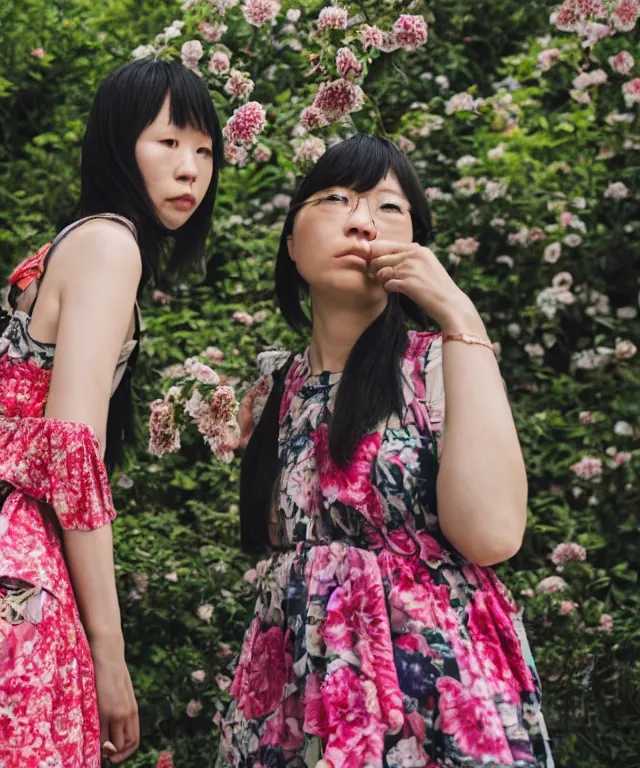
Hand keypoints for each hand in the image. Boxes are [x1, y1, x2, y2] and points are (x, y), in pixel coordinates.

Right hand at [91, 635, 139, 763]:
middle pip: (126, 745)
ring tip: (97, 748)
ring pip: (114, 745)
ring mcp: (116, 713)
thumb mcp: (121, 693)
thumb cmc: (111, 673)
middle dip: (116, 755)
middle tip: (105, 756)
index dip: (126, 752)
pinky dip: (97, 742)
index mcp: (132, 709)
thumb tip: (112, 727)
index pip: (134, 740)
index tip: (115, 755)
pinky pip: (101, 735)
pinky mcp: (104, 710)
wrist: (108, 654)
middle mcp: (127, 714)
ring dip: (106, 750)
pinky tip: (91, 739)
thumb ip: (120, 709)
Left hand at [368, 240, 483, 333]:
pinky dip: (389, 289)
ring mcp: (410, 268)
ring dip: (383, 280)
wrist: (451, 304)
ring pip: (382, 272)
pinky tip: (397, 291)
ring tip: (392, 285)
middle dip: (377, 269)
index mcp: (418, 249)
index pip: (390, 246)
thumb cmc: (438, 287)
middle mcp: (413, 255)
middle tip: (382, 278)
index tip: (375, 263)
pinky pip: (387, 284)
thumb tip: (397, 253)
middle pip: (381, 258)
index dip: (379, 255)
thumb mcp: (429, 265)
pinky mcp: (407, 283)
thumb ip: (413, 257)